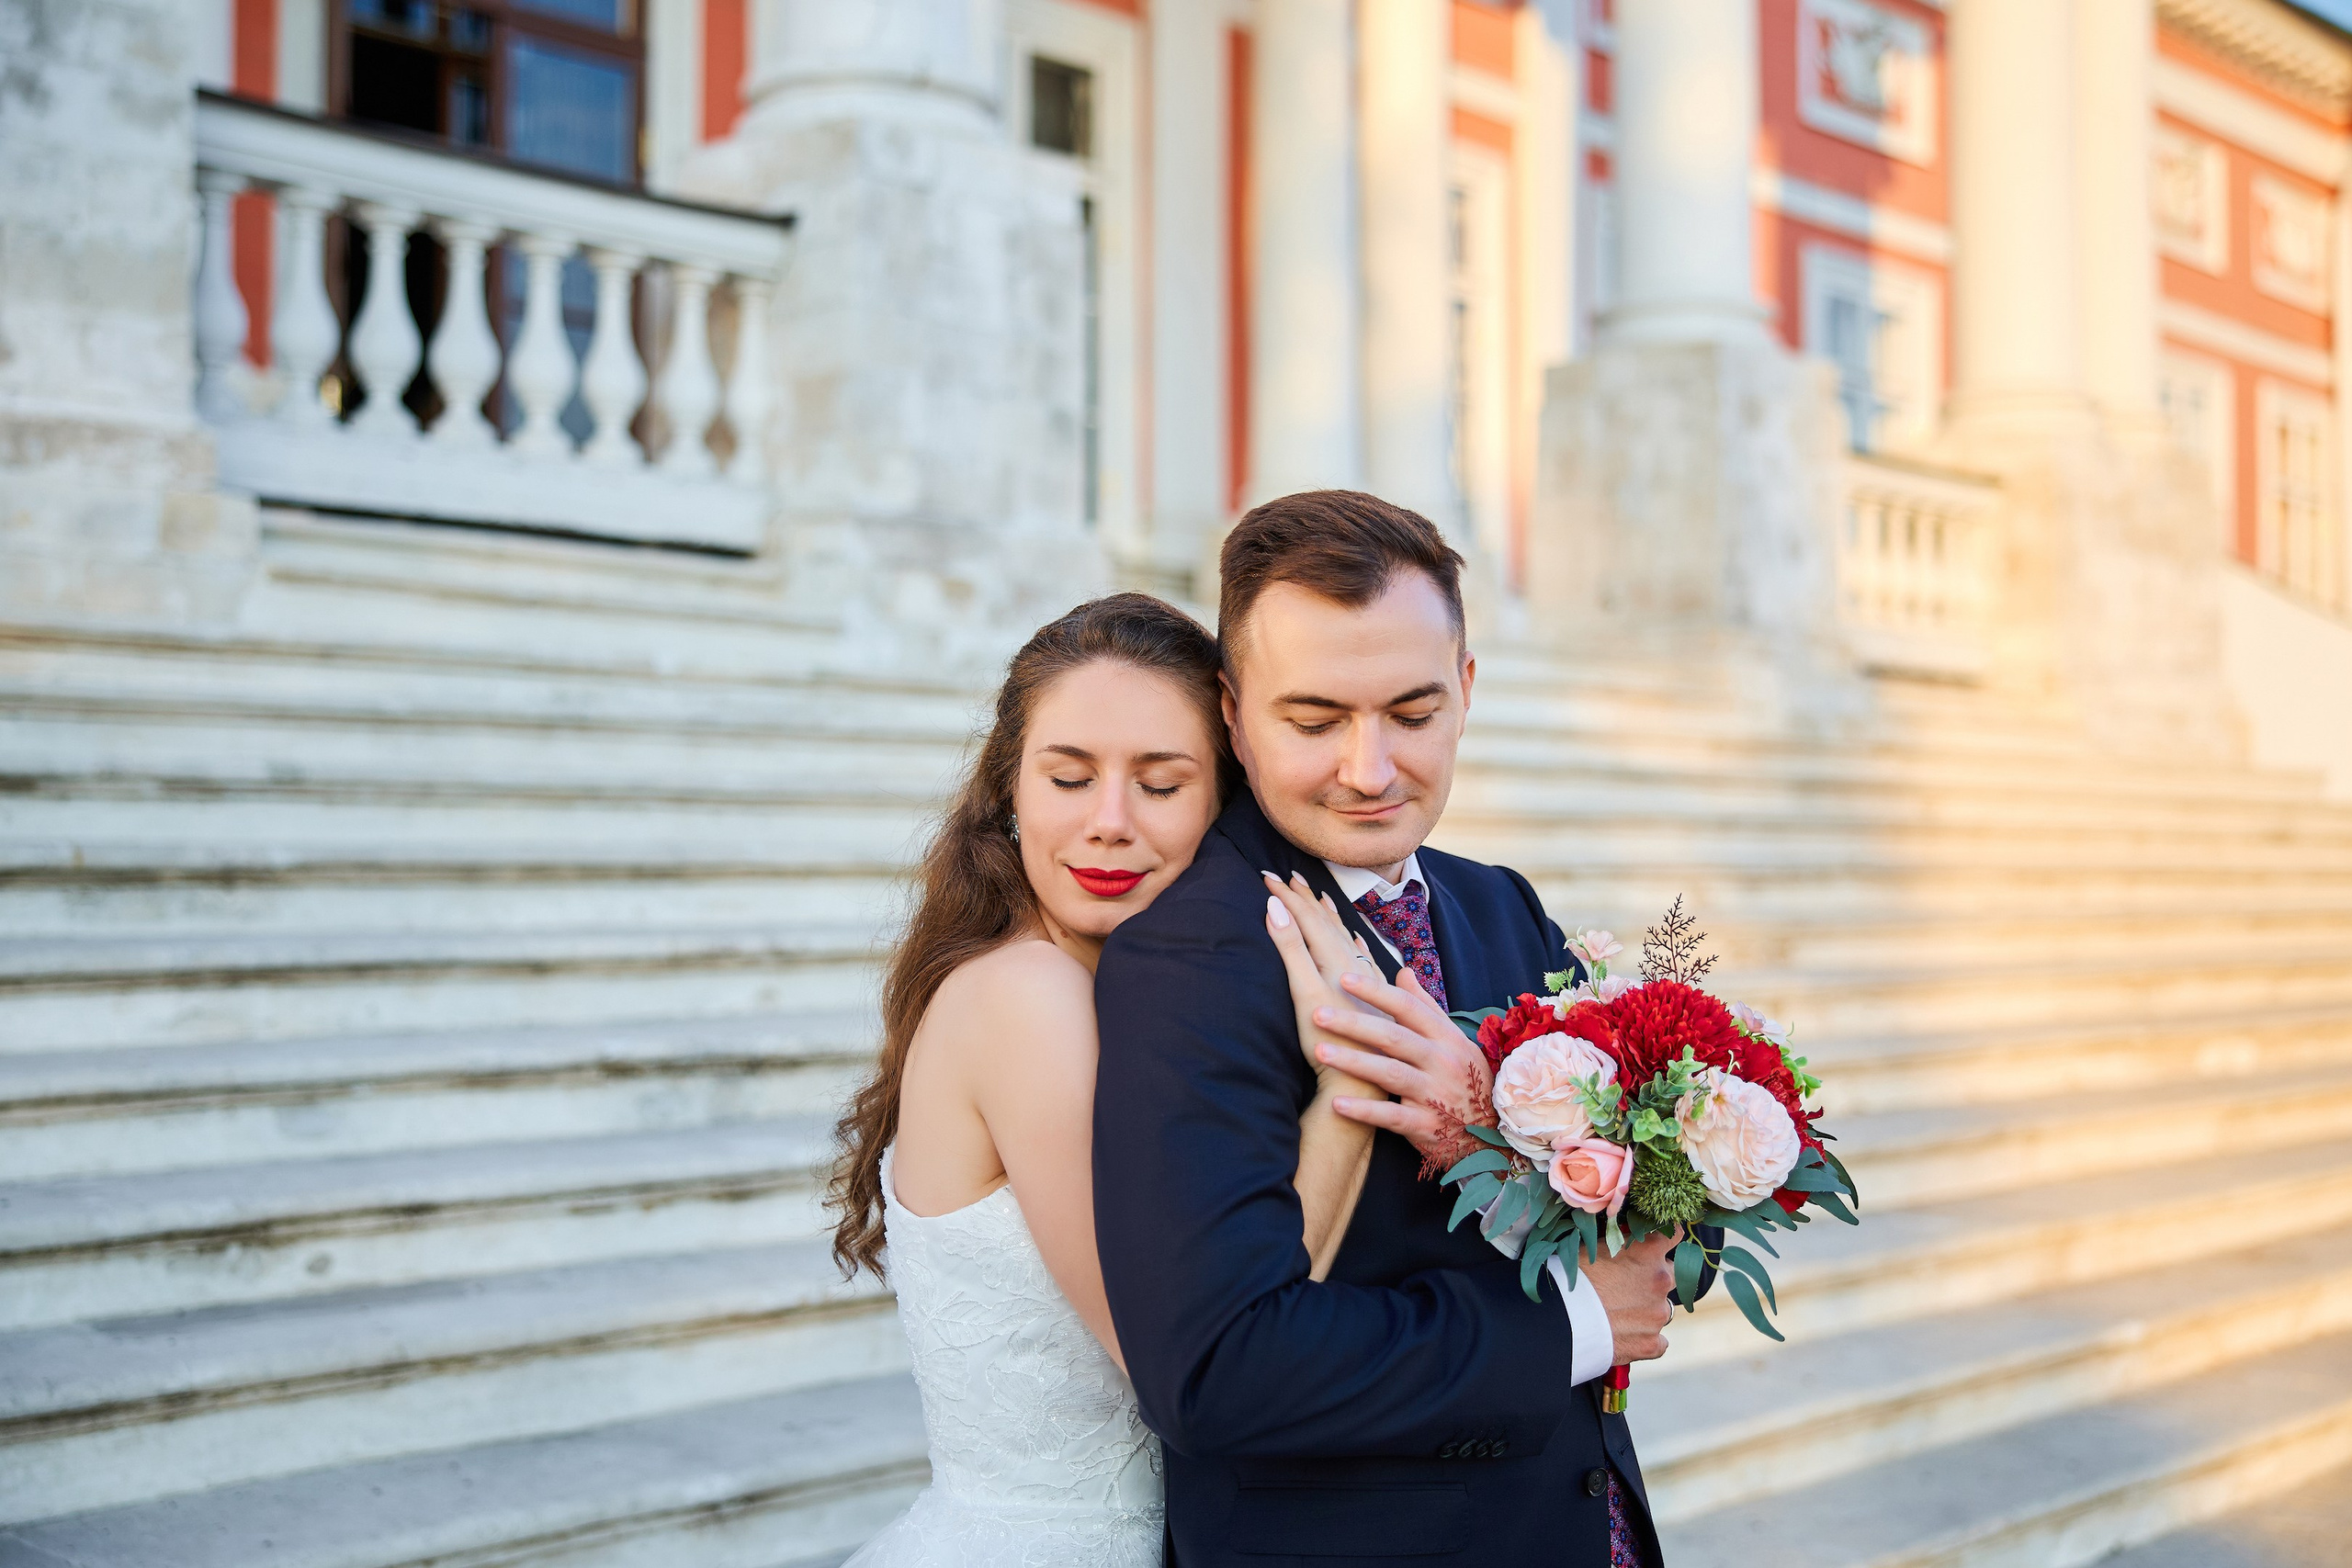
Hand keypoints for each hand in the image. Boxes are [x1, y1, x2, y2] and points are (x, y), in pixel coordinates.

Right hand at [1262, 872, 1382, 1101]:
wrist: (1359, 1079)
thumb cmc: (1328, 1039)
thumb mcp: (1303, 992)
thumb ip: (1291, 949)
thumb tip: (1274, 907)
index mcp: (1334, 957)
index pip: (1307, 916)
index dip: (1285, 895)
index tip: (1266, 876)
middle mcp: (1352, 963)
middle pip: (1326, 921)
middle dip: (1304, 898)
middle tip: (1288, 876)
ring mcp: (1364, 980)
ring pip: (1344, 936)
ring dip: (1329, 915)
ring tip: (1319, 895)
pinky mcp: (1370, 998)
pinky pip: (1362, 957)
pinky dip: (1352, 941)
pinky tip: (1355, 939)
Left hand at [1306, 965, 1494, 1170]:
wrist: (1490, 1135)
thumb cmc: (1465, 1080)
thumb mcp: (1454, 1040)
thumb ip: (1426, 1008)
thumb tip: (1402, 972)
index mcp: (1446, 1037)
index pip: (1407, 1006)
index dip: (1375, 991)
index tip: (1343, 978)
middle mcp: (1442, 1061)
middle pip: (1393, 1036)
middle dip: (1354, 1023)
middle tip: (1318, 1013)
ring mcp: (1434, 1094)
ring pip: (1390, 1073)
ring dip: (1353, 1061)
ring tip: (1318, 1052)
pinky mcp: (1425, 1125)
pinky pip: (1391, 1116)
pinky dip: (1364, 1110)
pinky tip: (1336, 1103)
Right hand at [1579, 1230, 1676, 1364]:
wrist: (1560, 1318)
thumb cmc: (1571, 1276)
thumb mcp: (1594, 1248)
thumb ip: (1621, 1244)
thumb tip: (1629, 1242)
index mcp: (1648, 1252)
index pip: (1673, 1235)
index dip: (1664, 1240)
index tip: (1656, 1244)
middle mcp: (1661, 1281)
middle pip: (1672, 1274)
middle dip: (1655, 1278)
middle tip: (1629, 1284)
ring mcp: (1658, 1314)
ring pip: (1662, 1309)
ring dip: (1648, 1309)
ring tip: (1619, 1313)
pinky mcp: (1652, 1343)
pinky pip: (1658, 1341)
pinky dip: (1645, 1338)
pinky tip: (1625, 1336)